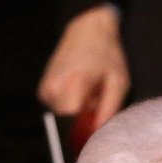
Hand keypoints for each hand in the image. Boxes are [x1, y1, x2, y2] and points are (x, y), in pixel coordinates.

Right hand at [37, 4, 130, 130]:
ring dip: (78, 110)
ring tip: (88, 91)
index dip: (86, 126)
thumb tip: (99, 132)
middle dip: (84, 117)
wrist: (87, 30)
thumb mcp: (119, 82)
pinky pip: (58, 109)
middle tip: (96, 98)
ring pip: (63, 117)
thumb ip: (109, 109)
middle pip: (68, 123)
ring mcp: (45, 89)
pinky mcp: (43, 91)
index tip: (97, 117)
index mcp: (72, 85)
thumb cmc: (107, 55)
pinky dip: (70, 104)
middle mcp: (53, 88)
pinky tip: (78, 89)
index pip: (72, 123)